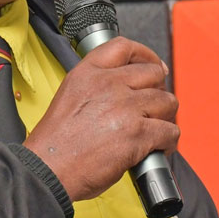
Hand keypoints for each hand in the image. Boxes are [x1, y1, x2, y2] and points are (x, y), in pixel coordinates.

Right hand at [24, 37, 178, 201]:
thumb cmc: (55, 144)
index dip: (146, 55)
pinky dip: (168, 142)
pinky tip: (157, 148)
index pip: (125, 47)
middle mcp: (109, 85)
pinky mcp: (138, 134)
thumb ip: (96, 86)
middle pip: (154, 74)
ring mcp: (125, 108)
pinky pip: (170, 130)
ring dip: (165, 116)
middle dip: (158, 90)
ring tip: (156, 129)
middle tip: (153, 106)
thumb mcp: (68, 96)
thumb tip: (124, 89)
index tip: (153, 66)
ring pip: (167, 101)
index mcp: (88, 74)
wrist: (48, 170)